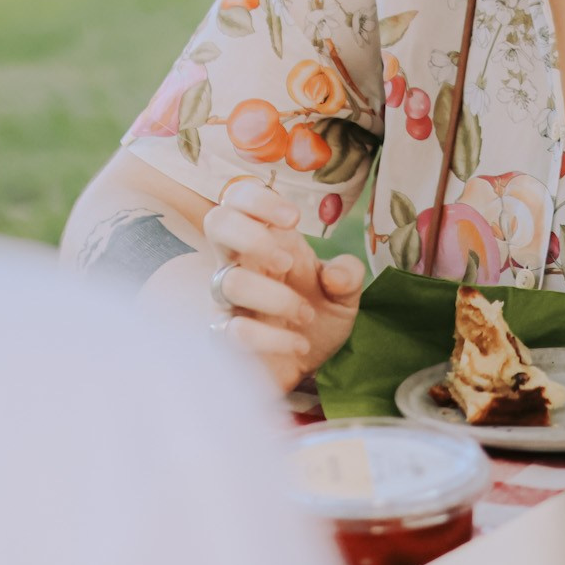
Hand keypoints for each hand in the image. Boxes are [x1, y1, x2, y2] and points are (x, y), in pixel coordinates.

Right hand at [204, 179, 363, 390]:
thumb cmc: (320, 316)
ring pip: (229, 282)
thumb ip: (348, 275)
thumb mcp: (346, 293)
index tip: (295, 218)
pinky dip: (272, 338)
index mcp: (269, 240)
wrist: (311, 365)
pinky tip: (299, 345)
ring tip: (306, 315)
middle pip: (216, 221)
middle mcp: (241, 263)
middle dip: (250, 234)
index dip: (259, 199)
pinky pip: (233, 331)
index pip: (240, 198)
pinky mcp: (226, 338)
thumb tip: (334, 276)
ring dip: (275, 298)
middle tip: (288, 261)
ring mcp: (229, 300)